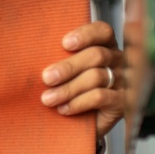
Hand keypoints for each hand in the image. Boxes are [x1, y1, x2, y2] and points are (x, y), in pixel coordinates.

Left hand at [40, 21, 123, 138]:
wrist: (86, 122)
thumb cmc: (75, 88)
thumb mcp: (69, 70)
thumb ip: (60, 57)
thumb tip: (32, 55)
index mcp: (106, 45)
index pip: (102, 31)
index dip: (85, 34)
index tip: (64, 43)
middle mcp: (117, 60)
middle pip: (96, 55)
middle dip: (68, 66)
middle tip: (46, 78)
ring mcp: (122, 81)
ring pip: (96, 77)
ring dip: (68, 88)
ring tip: (48, 98)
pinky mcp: (122, 102)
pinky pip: (100, 97)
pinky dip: (79, 102)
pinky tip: (64, 108)